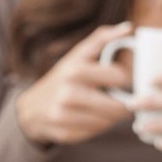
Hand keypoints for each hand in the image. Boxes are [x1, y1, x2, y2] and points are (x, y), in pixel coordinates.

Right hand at [15, 22, 133, 144]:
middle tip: (124, 99)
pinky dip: (99, 126)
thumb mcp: (80, 54)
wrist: (33, 107)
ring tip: (108, 107)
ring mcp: (63, 115)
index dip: (127, 79)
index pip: (119, 76)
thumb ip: (104, 38)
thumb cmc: (66, 75)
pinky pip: (96, 132)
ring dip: (113, 116)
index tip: (123, 80)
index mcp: (75, 70)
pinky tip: (94, 117)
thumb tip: (129, 27)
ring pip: (108, 121)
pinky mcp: (64, 133)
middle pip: (117, 106)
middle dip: (124, 103)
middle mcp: (67, 93)